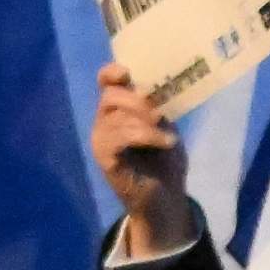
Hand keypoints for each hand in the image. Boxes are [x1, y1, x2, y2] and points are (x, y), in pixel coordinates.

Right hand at [90, 61, 191, 258]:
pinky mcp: (104, 158)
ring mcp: (101, 139)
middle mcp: (104, 120)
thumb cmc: (165, 158)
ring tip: (168, 135)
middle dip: (138, 100)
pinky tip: (164, 143)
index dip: (112, 72)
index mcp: (118, 108)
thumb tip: (161, 87)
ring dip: (146, 122)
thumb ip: (158, 104)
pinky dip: (144, 136)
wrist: (166, 197)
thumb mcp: (165, 124)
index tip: (127, 72)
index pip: (105, 82)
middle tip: (161, 113)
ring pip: (115, 117)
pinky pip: (118, 138)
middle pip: (110, 96)